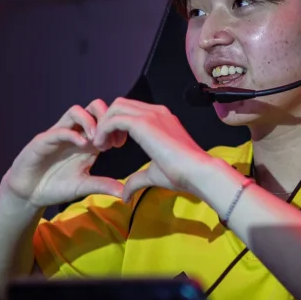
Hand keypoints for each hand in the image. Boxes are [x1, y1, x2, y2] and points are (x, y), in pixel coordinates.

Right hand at [4, 99, 127, 209]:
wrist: (29, 193)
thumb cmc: (56, 187)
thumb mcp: (83, 186)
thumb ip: (102, 185)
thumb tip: (124, 193)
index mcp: (87, 141)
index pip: (105, 119)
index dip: (115, 126)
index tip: (120, 144)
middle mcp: (75, 133)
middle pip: (93, 107)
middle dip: (105, 117)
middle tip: (109, 139)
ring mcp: (59, 134)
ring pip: (76, 111)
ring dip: (90, 121)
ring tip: (96, 141)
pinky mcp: (44, 140)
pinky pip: (59, 129)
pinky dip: (73, 134)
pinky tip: (82, 145)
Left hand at [92, 98, 213, 202]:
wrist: (197, 172)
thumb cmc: (181, 174)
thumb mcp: (154, 174)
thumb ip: (137, 179)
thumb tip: (125, 195)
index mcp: (161, 119)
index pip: (131, 110)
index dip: (117, 125)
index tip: (114, 145)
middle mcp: (156, 112)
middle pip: (121, 104)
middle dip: (108, 121)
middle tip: (106, 145)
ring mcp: (151, 114)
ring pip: (116, 107)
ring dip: (104, 124)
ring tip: (103, 146)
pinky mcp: (144, 122)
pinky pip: (114, 119)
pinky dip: (104, 130)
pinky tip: (103, 146)